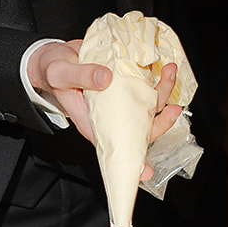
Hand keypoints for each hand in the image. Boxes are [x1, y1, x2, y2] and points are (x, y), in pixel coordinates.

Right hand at [27, 42, 180, 180]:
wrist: (56, 54)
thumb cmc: (54, 72)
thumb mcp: (60, 74)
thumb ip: (80, 76)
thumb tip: (106, 79)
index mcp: (94, 122)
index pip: (116, 147)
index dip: (132, 160)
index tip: (146, 171)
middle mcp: (112, 114)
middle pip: (141, 126)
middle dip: (162, 120)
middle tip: (173, 107)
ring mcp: (121, 99)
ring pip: (148, 104)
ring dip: (163, 90)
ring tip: (169, 71)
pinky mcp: (125, 82)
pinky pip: (146, 85)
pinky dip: (157, 77)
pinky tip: (162, 66)